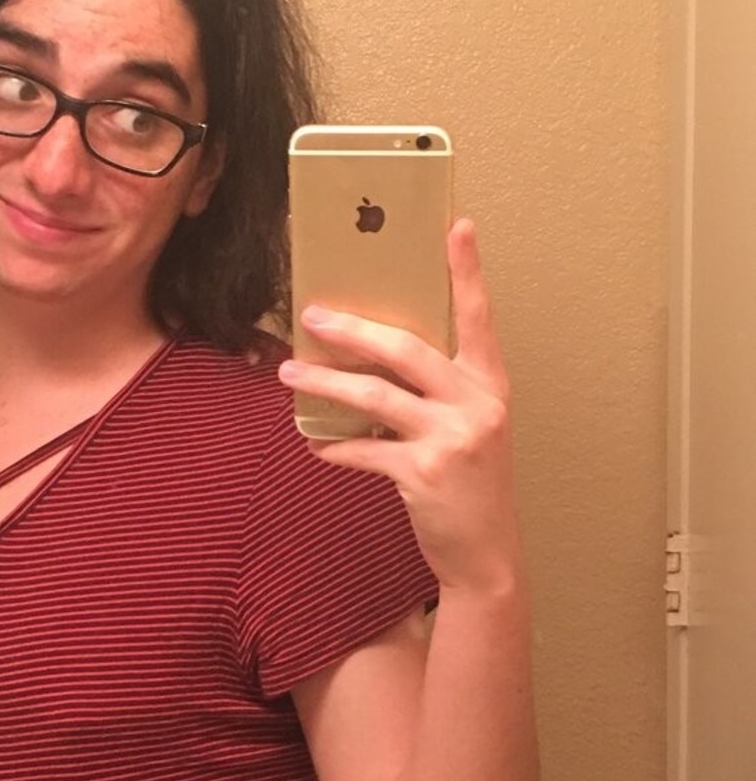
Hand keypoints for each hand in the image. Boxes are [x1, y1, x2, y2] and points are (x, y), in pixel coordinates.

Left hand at [277, 218, 524, 595]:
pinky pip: (364, 450)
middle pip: (407, 349)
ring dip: (325, 382)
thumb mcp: (470, 428)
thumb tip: (373, 362)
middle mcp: (477, 404)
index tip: (456, 225)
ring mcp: (452, 439)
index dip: (467, 271)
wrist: (487, 554)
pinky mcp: (424, 475)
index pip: (478, 316)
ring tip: (289, 373)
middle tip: (313, 315)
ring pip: (375, 396)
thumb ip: (438, 393)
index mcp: (490, 384)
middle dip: (354, 329)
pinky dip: (334, 446)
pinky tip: (313, 443)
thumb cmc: (471, 485)